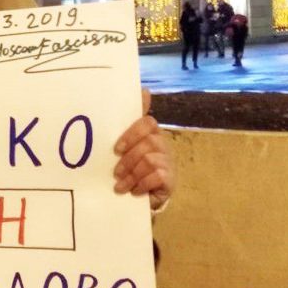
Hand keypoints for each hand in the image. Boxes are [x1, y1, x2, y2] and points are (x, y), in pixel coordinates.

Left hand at [112, 89, 174, 209]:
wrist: (141, 197)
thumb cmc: (130, 167)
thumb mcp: (123, 147)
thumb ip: (126, 121)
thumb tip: (143, 90)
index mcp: (150, 133)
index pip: (147, 123)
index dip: (131, 134)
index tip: (116, 149)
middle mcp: (162, 144)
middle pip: (148, 143)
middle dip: (128, 159)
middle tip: (116, 172)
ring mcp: (168, 161)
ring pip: (149, 160)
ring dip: (132, 174)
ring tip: (120, 186)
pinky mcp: (171, 179)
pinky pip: (157, 176)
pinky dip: (142, 184)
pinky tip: (134, 191)